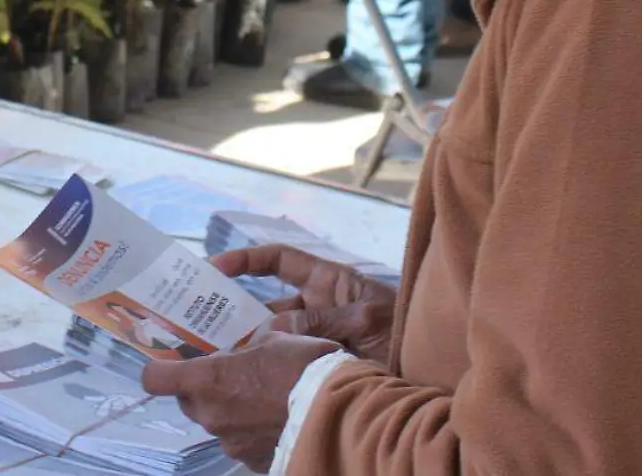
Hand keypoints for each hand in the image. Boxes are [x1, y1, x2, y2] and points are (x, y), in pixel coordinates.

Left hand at [141, 330, 340, 470]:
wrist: (340, 415)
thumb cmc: (304, 368)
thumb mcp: (276, 338)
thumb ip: (249, 344)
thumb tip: (245, 346)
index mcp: (208, 379)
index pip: (155, 378)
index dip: (158, 368)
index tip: (168, 360)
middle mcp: (211, 414)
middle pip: (188, 400)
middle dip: (201, 387)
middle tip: (228, 373)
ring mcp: (231, 443)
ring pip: (217, 421)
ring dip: (230, 408)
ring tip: (261, 397)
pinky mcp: (252, 462)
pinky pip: (241, 440)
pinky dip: (251, 430)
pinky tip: (275, 419)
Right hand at [214, 244, 399, 364]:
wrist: (437, 370)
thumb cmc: (409, 331)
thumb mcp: (368, 318)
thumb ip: (321, 321)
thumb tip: (273, 330)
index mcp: (329, 283)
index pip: (280, 262)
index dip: (246, 261)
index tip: (215, 269)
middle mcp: (319, 310)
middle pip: (269, 308)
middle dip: (239, 315)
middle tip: (205, 327)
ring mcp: (318, 340)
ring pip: (275, 342)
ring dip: (252, 349)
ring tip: (221, 359)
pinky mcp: (319, 367)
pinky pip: (288, 366)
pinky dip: (270, 372)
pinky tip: (250, 380)